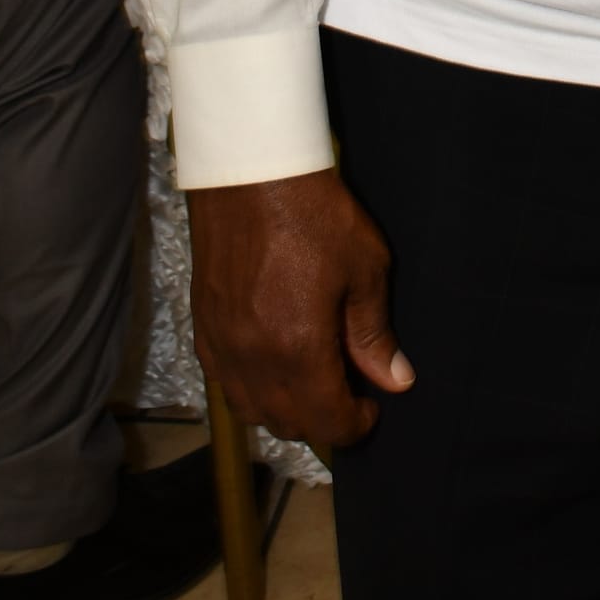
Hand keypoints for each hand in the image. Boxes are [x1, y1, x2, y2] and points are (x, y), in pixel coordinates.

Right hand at [187, 172, 412, 453]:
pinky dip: (251, 388)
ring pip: (252, 411)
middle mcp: (254, 359)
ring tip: (312, 378)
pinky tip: (273, 362)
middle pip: (288, 425)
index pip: (328, 421)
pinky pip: (225, 384)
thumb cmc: (313, 214)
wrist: (250, 173)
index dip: (356, 425)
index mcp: (298, 348)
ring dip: (285, 410)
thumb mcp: (364, 268)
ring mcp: (223, 346)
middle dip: (323, 419)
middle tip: (348, 389)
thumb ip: (375, 333)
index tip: (372, 408)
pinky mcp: (203, 328)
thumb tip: (395, 380)